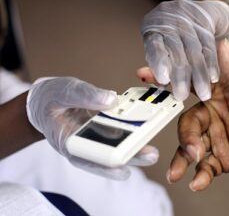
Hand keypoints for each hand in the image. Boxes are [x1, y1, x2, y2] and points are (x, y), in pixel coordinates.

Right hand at [26, 77, 158, 179]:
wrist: (46, 101)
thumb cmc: (51, 98)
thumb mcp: (63, 91)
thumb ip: (84, 95)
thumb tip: (111, 100)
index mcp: (67, 141)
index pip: (86, 159)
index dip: (105, 165)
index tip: (122, 167)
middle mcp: (83, 145)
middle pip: (106, 157)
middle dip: (129, 157)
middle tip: (151, 155)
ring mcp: (94, 139)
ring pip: (115, 148)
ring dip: (135, 149)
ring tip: (153, 150)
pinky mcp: (102, 131)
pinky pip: (117, 134)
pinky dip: (131, 133)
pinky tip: (146, 132)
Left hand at [142, 0, 228, 100]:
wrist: (200, 12)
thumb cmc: (176, 35)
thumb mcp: (161, 46)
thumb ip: (155, 64)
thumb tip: (143, 78)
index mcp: (154, 27)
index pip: (155, 45)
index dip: (159, 61)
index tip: (163, 79)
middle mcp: (171, 21)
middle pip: (176, 50)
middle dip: (180, 75)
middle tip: (181, 94)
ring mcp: (189, 20)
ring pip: (194, 50)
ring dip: (199, 74)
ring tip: (202, 93)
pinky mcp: (206, 23)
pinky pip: (209, 46)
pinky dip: (211, 64)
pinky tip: (213, 78)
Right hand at [167, 40, 228, 190]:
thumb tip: (222, 44)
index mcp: (222, 90)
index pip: (192, 80)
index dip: (169, 77)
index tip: (147, 75)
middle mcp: (214, 111)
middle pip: (186, 120)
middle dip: (184, 134)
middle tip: (190, 146)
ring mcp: (215, 135)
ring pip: (189, 144)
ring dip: (185, 157)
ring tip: (184, 170)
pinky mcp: (220, 157)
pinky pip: (203, 166)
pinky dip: (198, 175)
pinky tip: (197, 182)